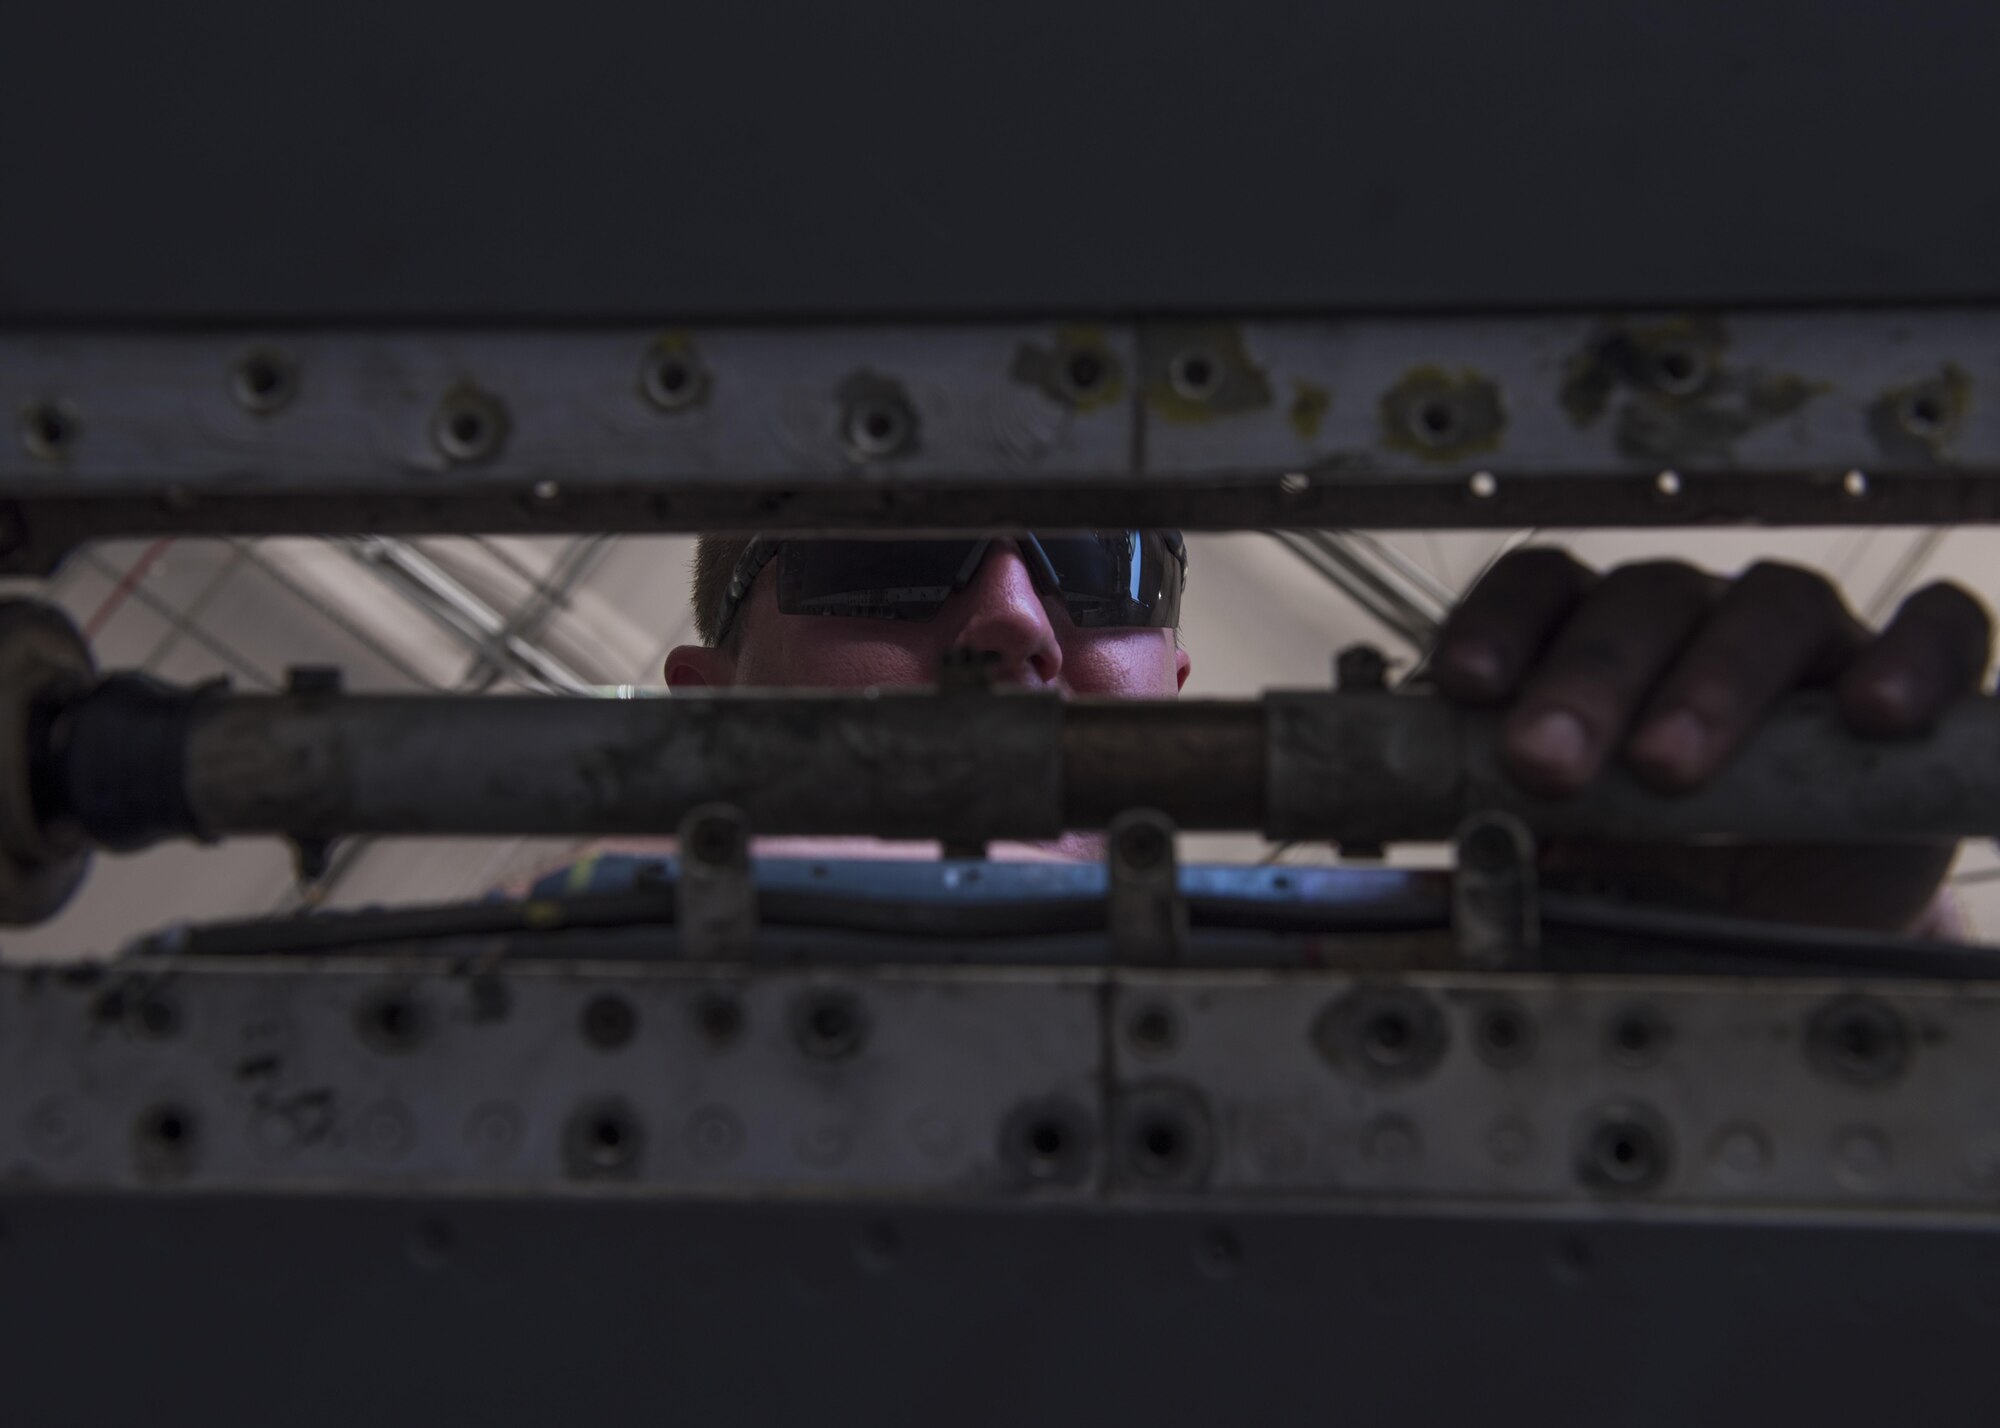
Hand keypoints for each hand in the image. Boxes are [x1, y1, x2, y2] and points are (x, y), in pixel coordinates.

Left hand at [1427, 549, 1993, 931]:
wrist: (1777, 924)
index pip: (1542, 588)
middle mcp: (1694, 622)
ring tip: (1668, 767)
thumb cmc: (1654, 870)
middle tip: (1548, 761)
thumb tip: (1426, 885)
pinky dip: (1913, 655)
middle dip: (1588, 678)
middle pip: (1644, 599)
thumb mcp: (1569, 862)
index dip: (1501, 622)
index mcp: (1594, 641)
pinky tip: (1872, 712)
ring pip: (1771, 605)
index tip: (1464, 685)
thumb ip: (1504, 846)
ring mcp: (1805, 644)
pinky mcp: (1910, 683)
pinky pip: (1942, 627)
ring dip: (1714, 680)